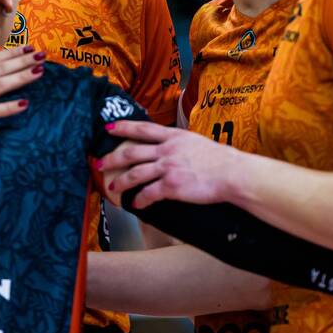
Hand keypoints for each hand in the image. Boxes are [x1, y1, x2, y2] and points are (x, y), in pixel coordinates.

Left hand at [97, 122, 241, 208]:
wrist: (232, 173)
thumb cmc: (220, 160)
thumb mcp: (196, 142)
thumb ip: (180, 144)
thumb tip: (171, 147)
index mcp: (174, 136)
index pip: (142, 129)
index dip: (123, 128)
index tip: (109, 128)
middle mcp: (167, 150)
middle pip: (131, 152)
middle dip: (112, 158)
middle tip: (100, 163)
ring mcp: (168, 167)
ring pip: (135, 173)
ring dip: (120, 182)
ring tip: (112, 187)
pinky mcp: (172, 186)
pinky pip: (148, 193)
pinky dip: (139, 200)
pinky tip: (135, 205)